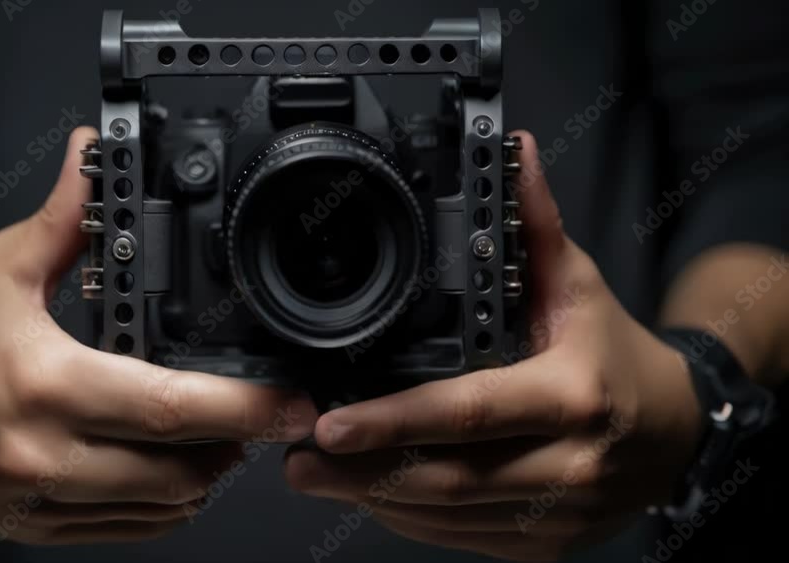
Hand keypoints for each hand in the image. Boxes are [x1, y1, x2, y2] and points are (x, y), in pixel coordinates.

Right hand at [0, 127, 317, 543]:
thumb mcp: (4, 267)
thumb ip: (66, 218)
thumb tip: (93, 159)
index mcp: (47, 384)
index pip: (169, 407)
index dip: (243, 408)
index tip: (288, 405)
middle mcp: (43, 453)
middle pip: (177, 471)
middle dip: (234, 447)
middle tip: (258, 417)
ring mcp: (36, 500)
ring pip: (155, 510)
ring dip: (200, 479)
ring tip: (214, 442)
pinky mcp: (28, 525)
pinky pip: (119, 532)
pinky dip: (157, 508)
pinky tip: (167, 476)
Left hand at [284, 131, 703, 561]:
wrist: (677, 433)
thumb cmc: (618, 356)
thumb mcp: (580, 287)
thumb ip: (535, 224)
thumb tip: (511, 152)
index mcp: (571, 397)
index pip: (469, 413)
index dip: (395, 422)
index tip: (331, 423)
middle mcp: (566, 465)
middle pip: (446, 479)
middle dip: (363, 472)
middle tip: (299, 458)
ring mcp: (555, 515)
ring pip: (447, 516)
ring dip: (376, 499)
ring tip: (319, 475)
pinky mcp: (543, 545)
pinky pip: (463, 538)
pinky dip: (412, 520)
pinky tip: (373, 495)